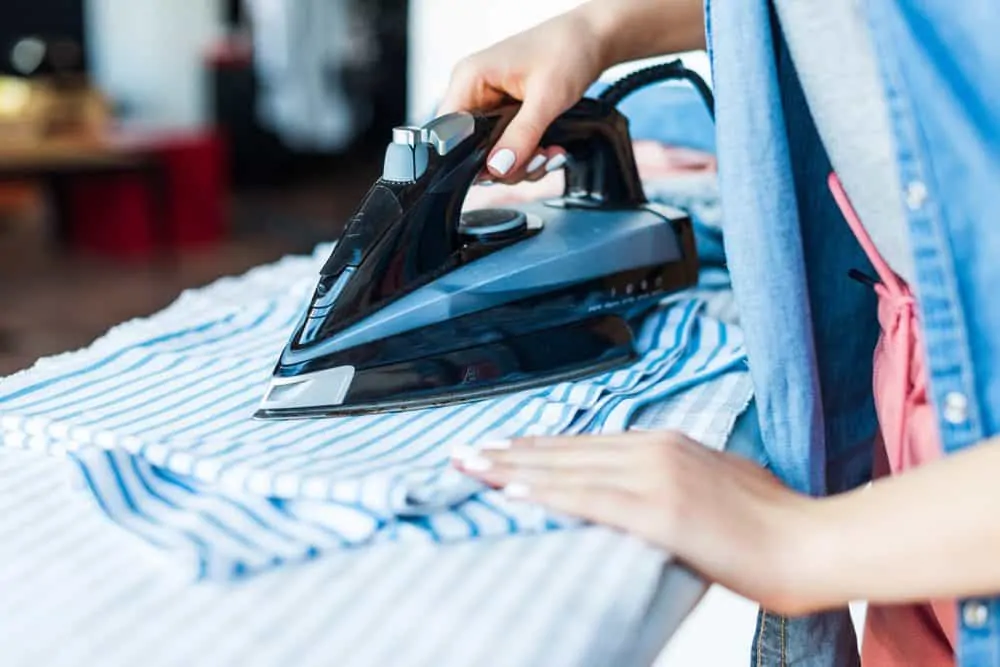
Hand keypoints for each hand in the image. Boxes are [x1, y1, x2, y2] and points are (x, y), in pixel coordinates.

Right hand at [437, 7, 607, 181]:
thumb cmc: (568, 49)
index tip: (501, 167)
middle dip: (507, 164)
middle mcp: (474, 93)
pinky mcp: (506, 114)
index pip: (448, 132)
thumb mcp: (547, 98)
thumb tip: (498, 168)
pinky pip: (508, 148)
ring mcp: (490, 105)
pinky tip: (550, 149)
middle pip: (471, 150)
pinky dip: (530, 156)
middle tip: (537, 158)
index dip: (470, 158)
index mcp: (470, 79)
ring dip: (523, 163)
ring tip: (549, 153)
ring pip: (492, 155)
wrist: (594, 38)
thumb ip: (521, 136)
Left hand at [452, 431, 816, 613]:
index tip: (500, 450)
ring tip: (471, 469)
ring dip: (513, 471)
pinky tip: (513, 496)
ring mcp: (658, 477)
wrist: (817, 542)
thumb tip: (646, 494)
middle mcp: (657, 450)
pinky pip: (592, 500)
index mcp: (668, 444)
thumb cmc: (774, 523)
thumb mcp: (717, 486)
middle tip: (464, 454)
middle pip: (567, 452)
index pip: (585, 444)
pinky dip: (548, 496)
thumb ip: (674, 483)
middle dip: (510, 455)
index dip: (537, 448)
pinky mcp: (664, 510)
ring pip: (569, 470)